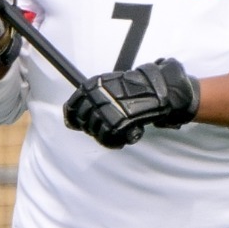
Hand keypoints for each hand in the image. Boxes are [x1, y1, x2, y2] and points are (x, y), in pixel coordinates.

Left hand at [62, 58, 200, 148]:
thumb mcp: (109, 85)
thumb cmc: (135, 87)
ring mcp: (106, 110)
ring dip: (104, 136)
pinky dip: (113, 142)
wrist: (156, 89)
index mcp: (92, 86)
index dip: (73, 119)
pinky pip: (107, 138)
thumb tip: (72, 119)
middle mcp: (96, 97)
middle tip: (105, 128)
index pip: (72, 107)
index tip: (76, 125)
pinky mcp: (117, 122)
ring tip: (116, 134)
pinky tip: (122, 140)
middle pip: (84, 121)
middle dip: (92, 128)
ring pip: (95, 131)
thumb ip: (92, 98)